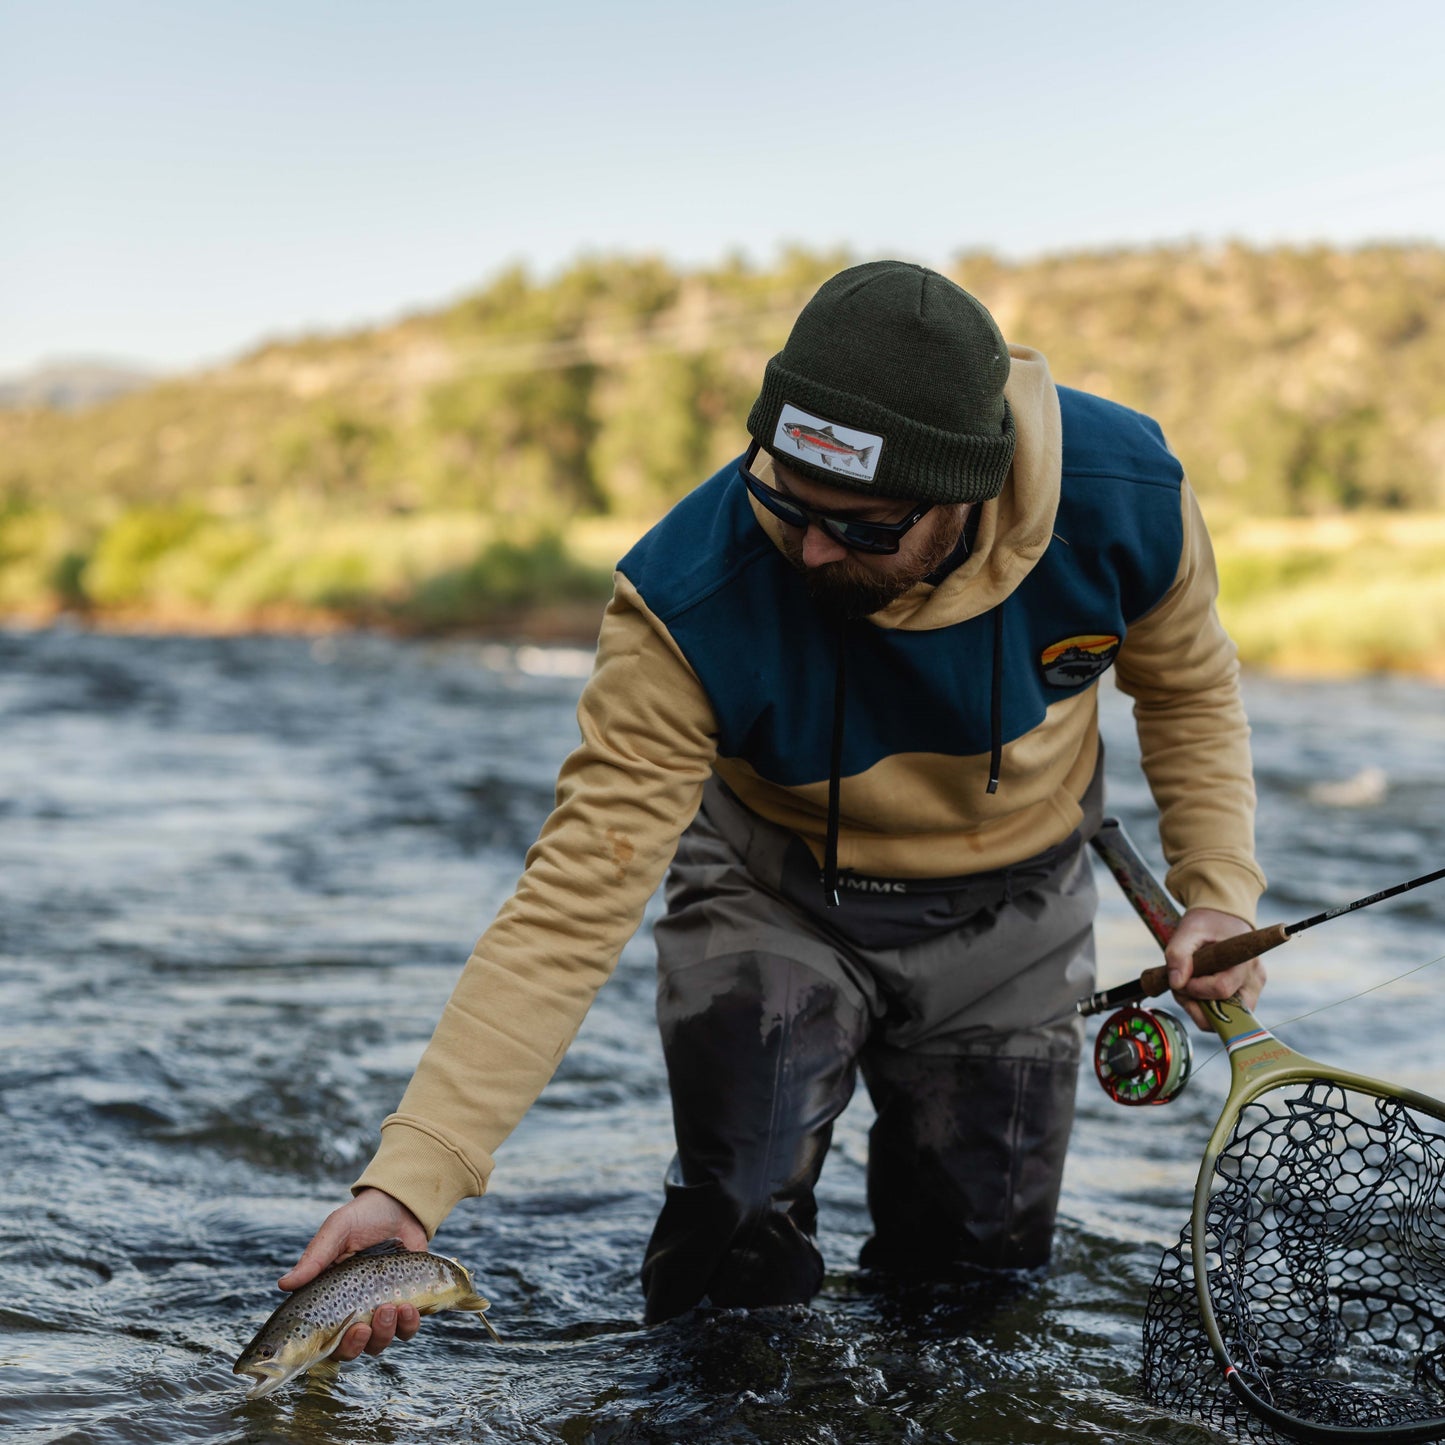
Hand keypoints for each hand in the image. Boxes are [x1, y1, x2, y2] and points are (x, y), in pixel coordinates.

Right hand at [278, 1187, 428, 1360]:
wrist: (402, 1205)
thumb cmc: (363, 1217)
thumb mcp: (337, 1231)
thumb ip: (315, 1258)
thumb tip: (283, 1284)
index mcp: (329, 1298)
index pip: (323, 1337)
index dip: (332, 1347)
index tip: (344, 1334)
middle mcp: (352, 1310)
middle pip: (350, 1349)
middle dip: (359, 1344)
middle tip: (365, 1325)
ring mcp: (379, 1309)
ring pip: (379, 1342)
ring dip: (385, 1333)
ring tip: (392, 1307)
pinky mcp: (406, 1304)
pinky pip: (406, 1329)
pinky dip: (409, 1325)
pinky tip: (409, 1308)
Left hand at [1164, 907, 1264, 1029]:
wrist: (1224, 919)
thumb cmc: (1208, 924)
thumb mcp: (1188, 931)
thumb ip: (1178, 954)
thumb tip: (1177, 983)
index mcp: (1244, 961)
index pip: (1221, 989)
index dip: (1194, 989)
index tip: (1181, 978)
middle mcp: (1254, 980)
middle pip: (1226, 1013)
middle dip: (1196, 1004)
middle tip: (1182, 985)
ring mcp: (1253, 990)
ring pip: (1225, 1018)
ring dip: (1199, 1007)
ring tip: (1189, 984)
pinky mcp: (1247, 997)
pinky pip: (1225, 1013)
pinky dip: (1206, 1006)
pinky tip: (1196, 989)